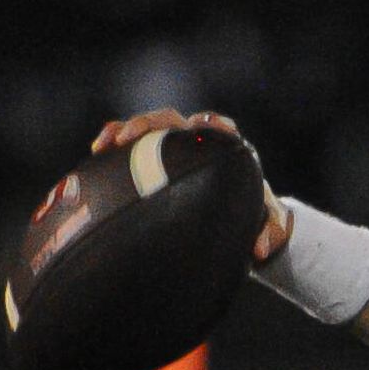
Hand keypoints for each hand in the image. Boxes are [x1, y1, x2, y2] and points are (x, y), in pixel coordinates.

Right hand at [92, 109, 290, 260]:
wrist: (236, 219)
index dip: (209, 125)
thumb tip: (260, 249)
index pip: (217, 127)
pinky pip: (130, 145)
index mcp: (224, 148)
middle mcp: (194, 141)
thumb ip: (271, 233)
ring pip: (146, 128)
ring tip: (105, 145)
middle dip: (150, 124)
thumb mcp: (266, 224)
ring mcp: (171, 147)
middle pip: (171, 120)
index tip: (199, 128)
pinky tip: (97, 153)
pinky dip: (114, 144)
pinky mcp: (152, 158)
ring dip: (125, 130)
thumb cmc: (252, 216)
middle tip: (129, 139)